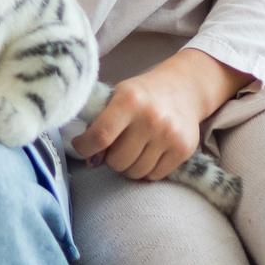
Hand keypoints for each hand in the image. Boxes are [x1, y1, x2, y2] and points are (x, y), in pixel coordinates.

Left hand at [71, 51, 242, 181]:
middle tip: (114, 147)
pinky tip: (148, 154)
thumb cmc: (142, 95)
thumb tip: (91, 159)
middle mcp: (151, 118)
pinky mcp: (184, 149)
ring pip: (136, 172)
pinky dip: (147, 170)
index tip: (81, 146)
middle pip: (117, 161)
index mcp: (129, 100)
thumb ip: (100, 122)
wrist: (183, 88)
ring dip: (128, 166)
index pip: (101, 136)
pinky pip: (154, 176)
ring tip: (132, 150)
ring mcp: (169, 135)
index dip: (85, 147)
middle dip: (110, 158)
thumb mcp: (117, 96)